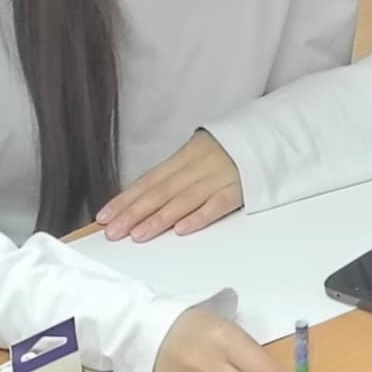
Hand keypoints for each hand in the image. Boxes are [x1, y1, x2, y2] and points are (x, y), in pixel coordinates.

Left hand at [94, 131, 244, 241]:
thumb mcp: (197, 156)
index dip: (125, 199)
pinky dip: (199, 216)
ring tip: (138, 235)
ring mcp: (217, 178)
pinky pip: (217, 204)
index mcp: (183, 158)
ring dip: (159, 218)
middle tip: (112, 232)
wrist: (268, 136)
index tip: (103, 217)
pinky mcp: (239, 189)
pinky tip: (181, 229)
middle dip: (133, 213)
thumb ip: (173, 176)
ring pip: (184, 199)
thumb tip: (140, 199)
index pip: (148, 180)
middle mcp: (196, 167)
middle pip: (160, 192)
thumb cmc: (228, 151)